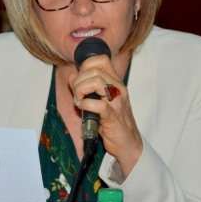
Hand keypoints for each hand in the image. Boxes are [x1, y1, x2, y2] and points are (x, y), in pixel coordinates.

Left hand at [69, 55, 142, 176]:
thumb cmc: (113, 121)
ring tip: (79, 102)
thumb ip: (87, 86)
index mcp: (115, 82)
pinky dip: (85, 105)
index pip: (101, 60)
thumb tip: (72, 76)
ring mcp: (116, 101)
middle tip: (78, 95)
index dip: (85, 65)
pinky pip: (97, 104)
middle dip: (78, 81)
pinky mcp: (112, 116)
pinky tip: (83, 109)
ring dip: (80, 91)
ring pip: (96, 82)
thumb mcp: (100, 99)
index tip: (80, 79)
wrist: (128, 142)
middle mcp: (118, 88)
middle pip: (94, 70)